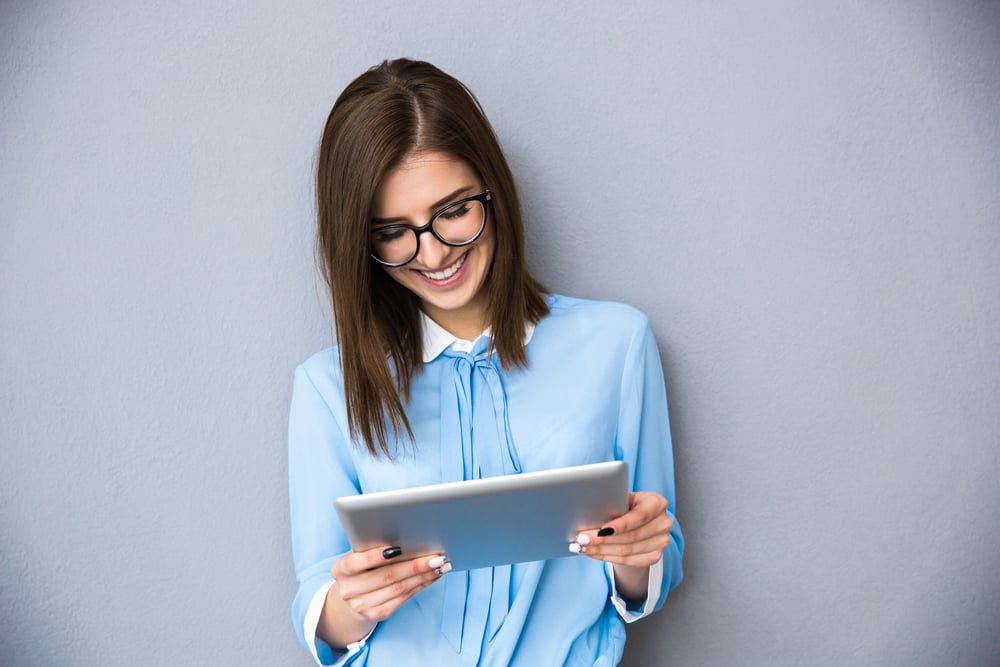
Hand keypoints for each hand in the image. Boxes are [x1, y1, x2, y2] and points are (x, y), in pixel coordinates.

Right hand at [318, 546, 449, 646]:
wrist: (353, 594)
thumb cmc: (361, 567)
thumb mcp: (358, 555)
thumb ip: (372, 547)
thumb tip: (406, 537)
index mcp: (340, 570)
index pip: (356, 562)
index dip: (375, 556)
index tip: (398, 548)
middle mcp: (348, 590)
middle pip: (386, 576)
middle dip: (414, 565)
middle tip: (435, 556)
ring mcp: (362, 605)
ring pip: (399, 588)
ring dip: (423, 576)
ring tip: (440, 565)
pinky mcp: (377, 613)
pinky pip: (404, 598)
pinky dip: (421, 585)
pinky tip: (433, 576)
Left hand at [568, 492, 672, 601]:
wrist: (638, 521)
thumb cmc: (626, 505)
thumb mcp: (622, 498)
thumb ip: (613, 503)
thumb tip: (587, 513)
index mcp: (657, 502)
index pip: (639, 516)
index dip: (621, 524)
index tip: (601, 530)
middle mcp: (664, 523)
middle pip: (631, 536)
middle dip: (602, 539)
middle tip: (581, 539)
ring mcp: (662, 542)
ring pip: (627, 551)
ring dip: (601, 551)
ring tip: (581, 547)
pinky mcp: (655, 556)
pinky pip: (628, 561)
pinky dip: (607, 558)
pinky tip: (593, 554)